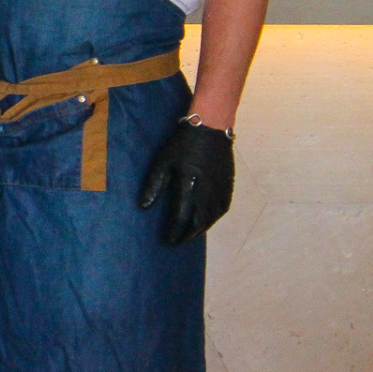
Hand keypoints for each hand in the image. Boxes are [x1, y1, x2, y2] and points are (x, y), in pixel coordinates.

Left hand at [138, 118, 234, 245]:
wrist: (210, 130)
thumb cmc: (183, 144)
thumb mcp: (163, 162)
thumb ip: (154, 185)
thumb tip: (144, 207)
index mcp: (189, 185)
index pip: (181, 217)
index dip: (174, 232)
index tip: (167, 240)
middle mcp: (207, 192)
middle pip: (198, 223)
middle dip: (187, 235)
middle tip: (176, 241)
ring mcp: (220, 190)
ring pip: (211, 219)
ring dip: (200, 230)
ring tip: (188, 235)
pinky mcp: (228, 187)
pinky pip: (222, 211)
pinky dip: (212, 220)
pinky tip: (205, 222)